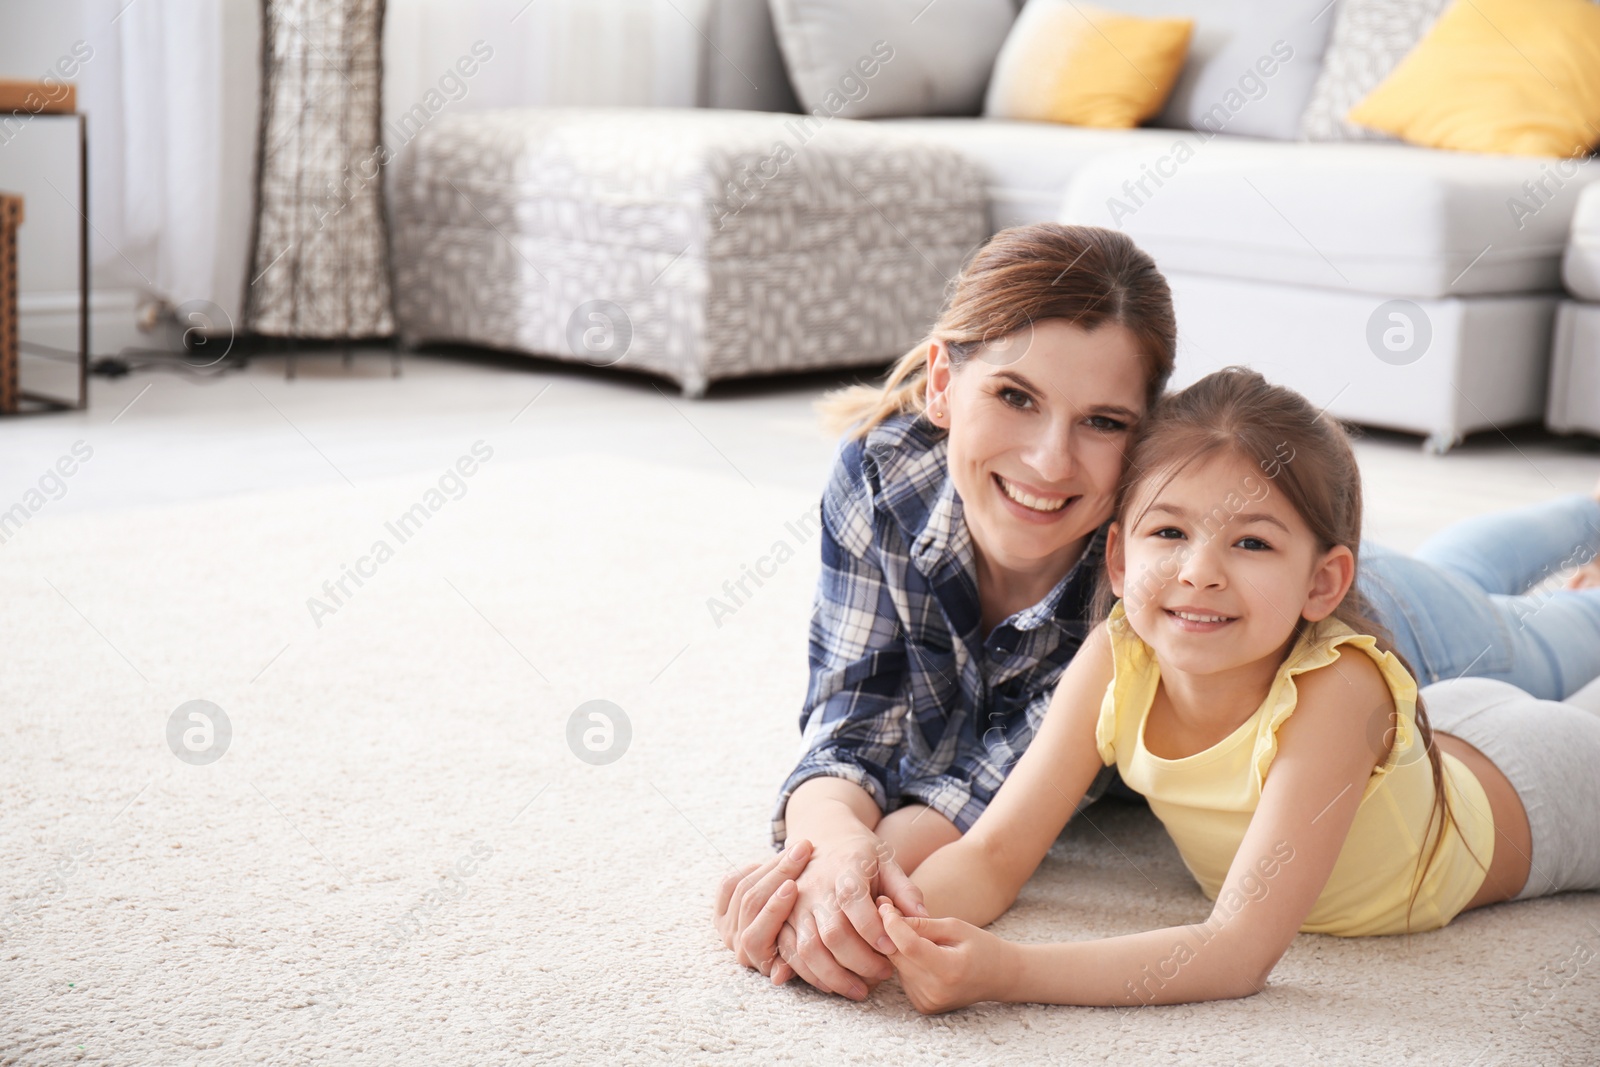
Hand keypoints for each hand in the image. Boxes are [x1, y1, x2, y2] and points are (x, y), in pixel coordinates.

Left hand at [714, 839, 812, 973]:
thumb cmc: (805, 941)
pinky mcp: (721, 906)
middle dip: (778, 873)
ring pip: (742, 887)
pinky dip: (751, 869)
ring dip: (772, 865)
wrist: (790, 930)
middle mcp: (736, 942)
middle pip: (750, 903)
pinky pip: (730, 882)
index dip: (773, 910)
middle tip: (801, 852)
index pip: (756, 936)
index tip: (793, 886)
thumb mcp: (804, 952)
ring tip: (796, 850)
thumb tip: (779, 977)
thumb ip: (795, 962)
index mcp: (755, 958)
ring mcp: (726, 923)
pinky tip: (770, 863)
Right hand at [769, 835, 927, 999]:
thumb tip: (923, 919)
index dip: (872, 929)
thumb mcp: (886, 860)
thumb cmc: (861, 853)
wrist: (822, 835)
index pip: (853, 900)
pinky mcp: (784, 919)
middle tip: (885, 974)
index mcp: (844, 868)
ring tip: (862, 990)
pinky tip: (834, 984)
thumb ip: (905, 890)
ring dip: (835, 976)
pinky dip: (811, 975)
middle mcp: (814, 886)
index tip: (892, 949)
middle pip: (832, 932)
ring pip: (809, 949)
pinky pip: (791, 954)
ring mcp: (795, 905)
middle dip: (860, 961)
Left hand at [877, 896, 1012, 1014]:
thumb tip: (890, 916)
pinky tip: (923, 956)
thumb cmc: (982, 946)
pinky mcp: (923, 1006)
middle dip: (891, 932)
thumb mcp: (956, 927)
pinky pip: (904, 977)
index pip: (909, 946)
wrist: (1000, 978)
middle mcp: (935, 991)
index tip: (884, 905)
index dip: (892, 924)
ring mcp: (928, 1002)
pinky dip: (907, 963)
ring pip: (898, 966)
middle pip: (898, 956)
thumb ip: (923, 924)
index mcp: (948, 970)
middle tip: (890, 910)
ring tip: (919, 937)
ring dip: (900, 948)